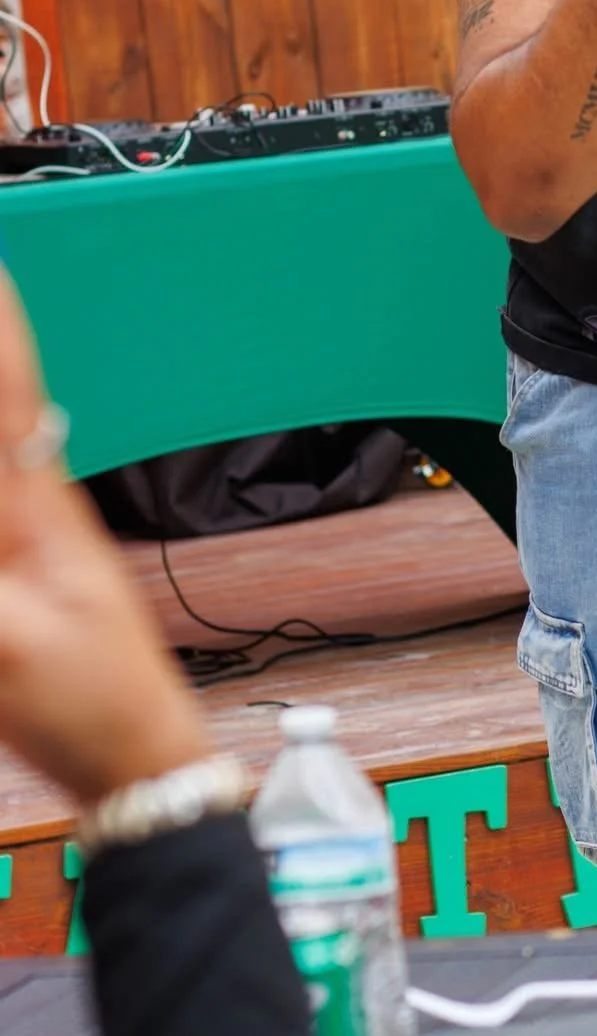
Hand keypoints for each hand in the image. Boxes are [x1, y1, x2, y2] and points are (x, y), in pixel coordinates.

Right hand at [0, 266, 208, 804]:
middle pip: (7, 398)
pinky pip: (11, 478)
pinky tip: (11, 434)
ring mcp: (37, 529)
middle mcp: (38, 502)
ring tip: (5, 329)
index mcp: (35, 508)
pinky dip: (9, 441)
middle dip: (1, 340)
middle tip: (0, 277)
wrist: (143, 758)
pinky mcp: (33, 562)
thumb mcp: (8, 648)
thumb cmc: (91, 707)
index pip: (6, 387)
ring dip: (6, 385)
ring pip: (9, 437)